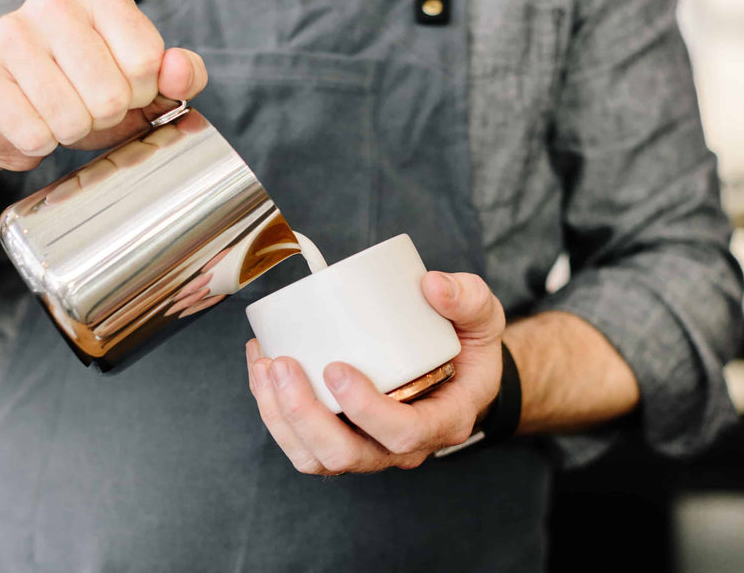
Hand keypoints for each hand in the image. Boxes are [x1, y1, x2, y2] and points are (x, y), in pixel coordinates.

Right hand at [0, 0, 207, 170]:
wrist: (8, 112)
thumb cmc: (82, 91)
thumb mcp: (142, 83)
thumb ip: (181, 74)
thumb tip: (179, 71)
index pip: (147, 61)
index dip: (140, 92)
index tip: (121, 87)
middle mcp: (51, 2)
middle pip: (110, 93)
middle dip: (104, 116)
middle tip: (85, 106)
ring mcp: (9, 34)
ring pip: (70, 117)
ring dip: (70, 132)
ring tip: (58, 115)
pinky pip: (33, 133)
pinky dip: (38, 143)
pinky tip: (30, 124)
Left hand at [246, 271, 505, 473]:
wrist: (458, 373)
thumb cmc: (468, 349)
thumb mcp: (482, 320)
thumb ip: (468, 297)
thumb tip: (432, 284)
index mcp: (442, 421)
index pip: (403, 434)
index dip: (365, 409)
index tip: (336, 368)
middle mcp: (402, 447)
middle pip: (346, 456)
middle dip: (304, 414)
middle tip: (282, 364)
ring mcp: (369, 447)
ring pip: (315, 458)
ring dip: (280, 416)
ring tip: (264, 365)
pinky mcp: (342, 437)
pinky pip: (301, 444)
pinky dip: (273, 411)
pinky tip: (261, 367)